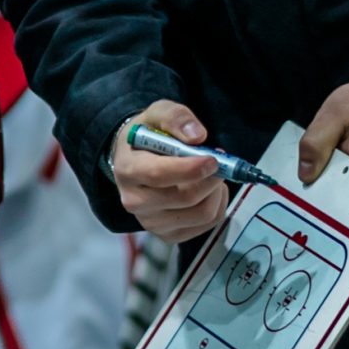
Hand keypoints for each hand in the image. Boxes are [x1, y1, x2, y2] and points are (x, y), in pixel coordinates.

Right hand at [110, 99, 227, 242]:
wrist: (136, 159)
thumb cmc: (149, 135)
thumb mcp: (158, 113)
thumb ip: (176, 118)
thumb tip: (198, 136)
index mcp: (128, 169)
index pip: (159, 175)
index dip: (190, 169)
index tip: (213, 159)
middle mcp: (134, 202)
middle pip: (184, 198)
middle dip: (211, 179)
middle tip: (221, 163)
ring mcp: (150, 222)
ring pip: (201, 214)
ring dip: (217, 192)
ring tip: (213, 175)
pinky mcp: (167, 235)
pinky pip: (206, 225)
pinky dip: (217, 205)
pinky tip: (209, 190)